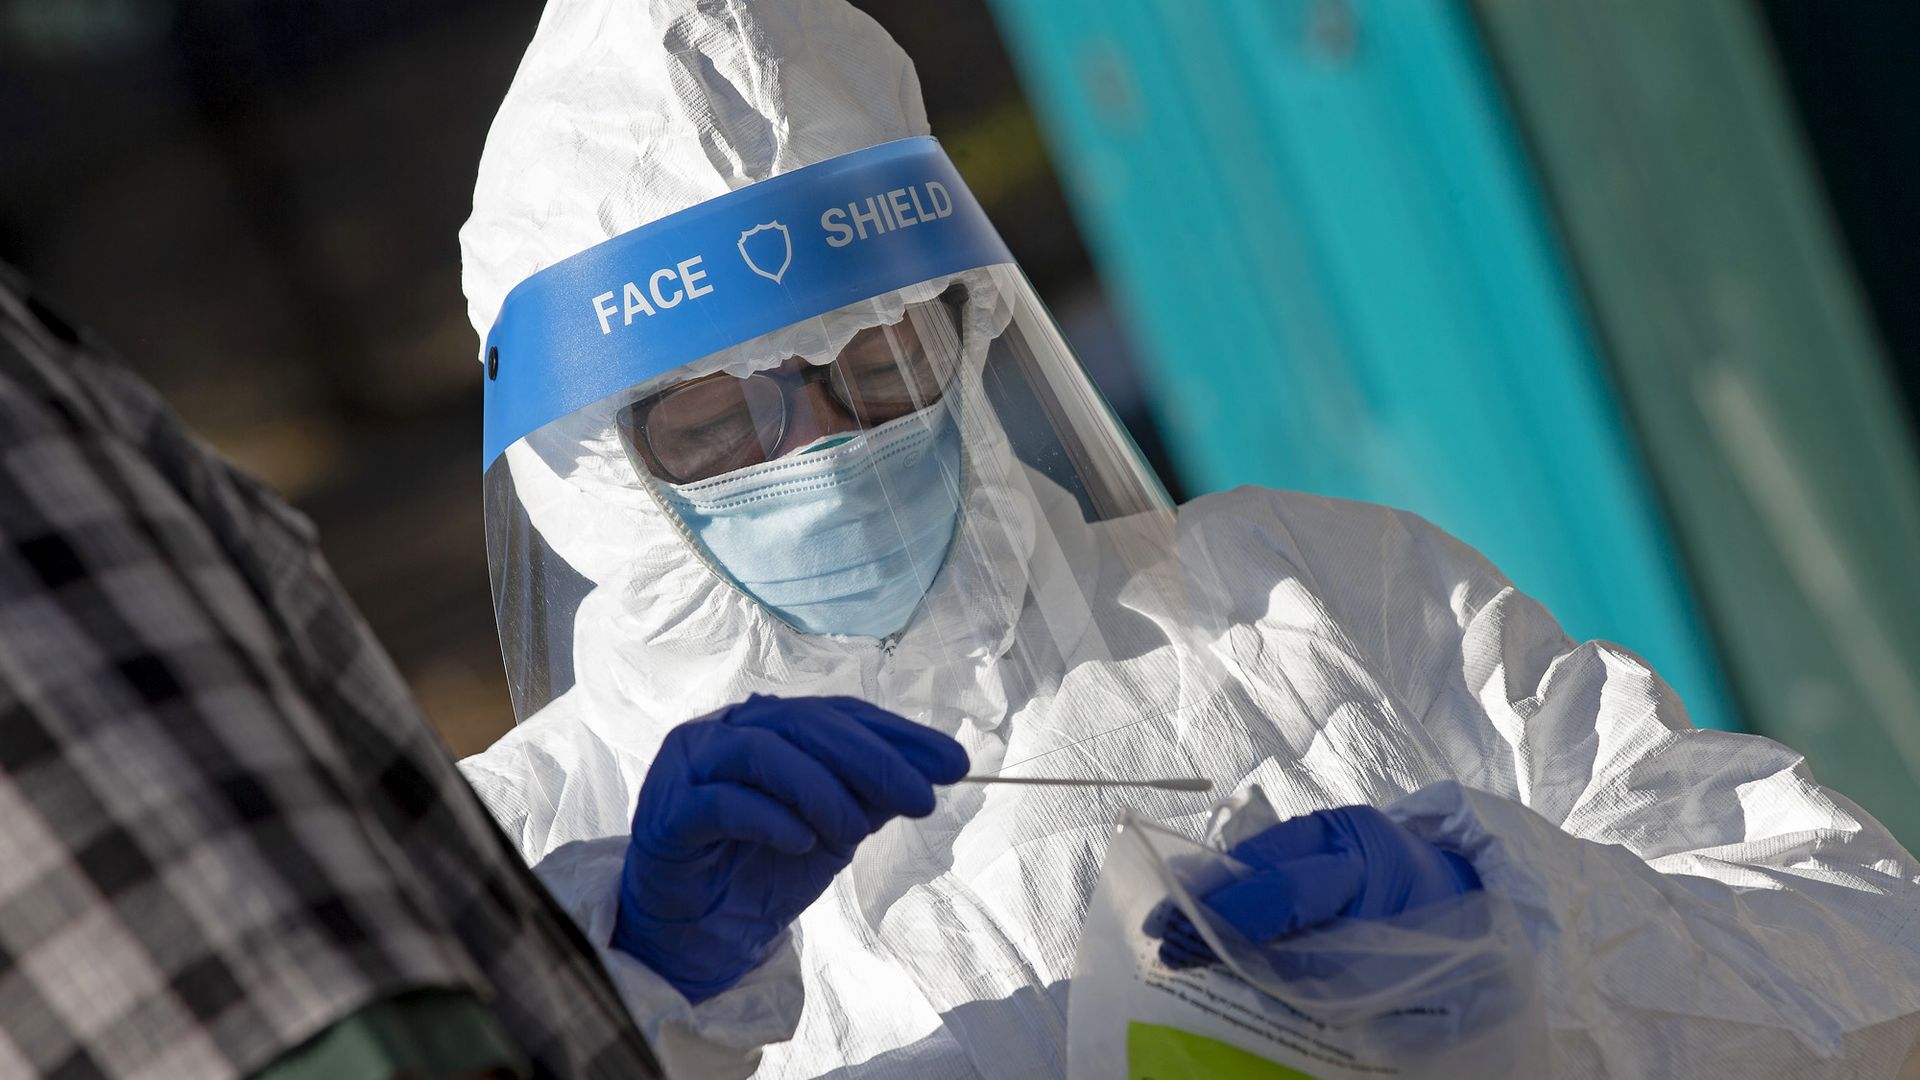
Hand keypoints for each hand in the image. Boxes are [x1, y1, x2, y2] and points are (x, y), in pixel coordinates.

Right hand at [611, 694, 968, 1001]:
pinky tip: (803, 843)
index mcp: (765, 724)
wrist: (699, 937)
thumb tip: (937, 766)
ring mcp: (689, 766)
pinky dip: (771, 818)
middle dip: (873, 758)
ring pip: (762, 751)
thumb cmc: (762, 871)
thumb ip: (871, 793)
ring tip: (858, 833)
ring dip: (822, 789)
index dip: (896, 734)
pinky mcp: (668, 814)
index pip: (837, 714)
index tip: (954, 763)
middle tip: (923, 796)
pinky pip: (722, 802)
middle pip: (804, 723)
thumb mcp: (834, 829)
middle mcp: (725, 731)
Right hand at [1153, 804, 1479, 969]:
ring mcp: (1331, 824)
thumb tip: (1235, 969)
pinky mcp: (1320, 831)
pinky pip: (1269, 855)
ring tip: (1174, 923)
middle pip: (1260, 860)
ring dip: (1218, 890)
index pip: (1286, 888)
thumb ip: (1308, 967)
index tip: (1181, 942)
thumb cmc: (1429, 950)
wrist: (1469, 904)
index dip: (1230, 918)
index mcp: (1368, 864)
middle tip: (1160, 931)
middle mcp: (1344, 831)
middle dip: (1208, 898)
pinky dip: (1239, 883)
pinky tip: (1209, 908)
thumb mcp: (1374, 970)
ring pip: (1259, 854)